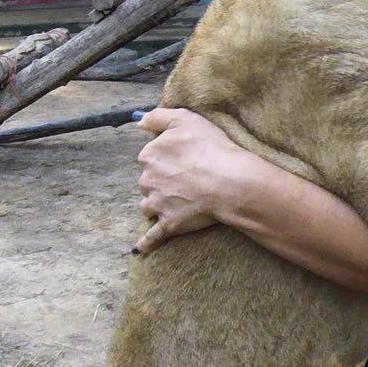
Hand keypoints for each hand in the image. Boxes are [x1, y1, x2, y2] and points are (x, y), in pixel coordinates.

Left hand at [134, 108, 253, 253]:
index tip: (182, 159)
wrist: (228, 181)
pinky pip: (152, 237)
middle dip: (161, 182)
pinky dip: (145, 243)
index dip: (166, 157)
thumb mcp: (184, 119)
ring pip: (149, 206)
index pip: (150, 156)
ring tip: (174, 204)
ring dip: (156, 205)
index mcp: (149, 155)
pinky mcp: (168, 224)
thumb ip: (157, 117)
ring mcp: (157, 204)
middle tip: (184, 180)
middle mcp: (147, 180)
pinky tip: (140, 249)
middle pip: (148, 182)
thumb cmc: (210, 147)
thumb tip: (139, 122)